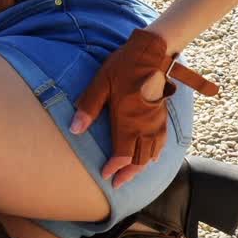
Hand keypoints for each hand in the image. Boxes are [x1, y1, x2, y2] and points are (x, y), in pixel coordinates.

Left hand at [68, 28, 176, 188]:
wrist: (153, 53)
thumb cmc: (124, 66)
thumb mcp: (101, 83)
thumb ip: (88, 107)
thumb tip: (74, 129)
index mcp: (128, 120)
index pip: (123, 154)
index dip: (115, 168)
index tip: (105, 175)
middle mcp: (144, 126)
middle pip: (140, 160)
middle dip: (128, 174)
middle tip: (118, 184)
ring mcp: (156, 122)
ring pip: (152, 154)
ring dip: (142, 168)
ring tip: (131, 175)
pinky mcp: (163, 117)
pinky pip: (162, 143)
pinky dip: (156, 154)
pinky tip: (151, 158)